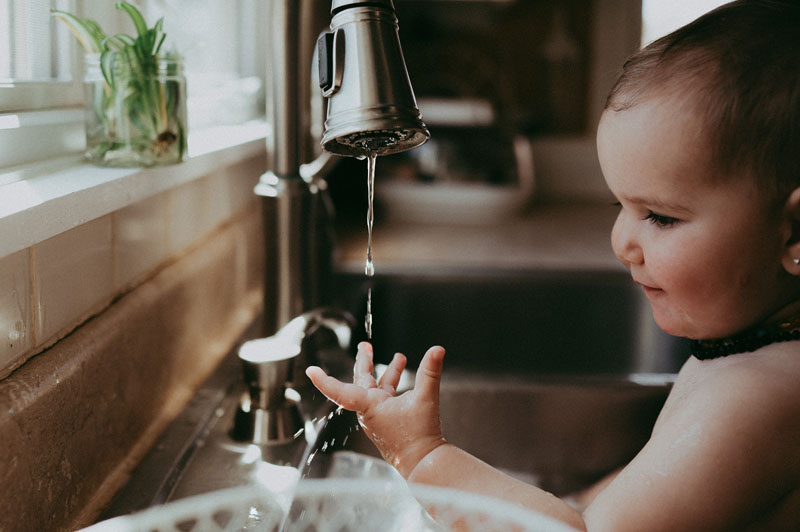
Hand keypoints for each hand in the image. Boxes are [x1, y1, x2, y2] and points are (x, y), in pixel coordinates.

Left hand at [306, 342, 447, 477]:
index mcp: (370, 406)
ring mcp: (378, 416)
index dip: (325, 381)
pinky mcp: (388, 420)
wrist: (424, 462)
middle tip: (365, 346)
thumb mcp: (426, 399)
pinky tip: (405, 377)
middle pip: (362, 381)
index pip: (341, 391)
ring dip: (386, 372)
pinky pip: (387, 397)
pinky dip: (393, 384)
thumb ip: (431, 372)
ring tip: (400, 357)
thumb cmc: (419, 436)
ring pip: (378, 388)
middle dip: (364, 361)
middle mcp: (370, 411)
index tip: (310, 371)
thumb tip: (437, 350)